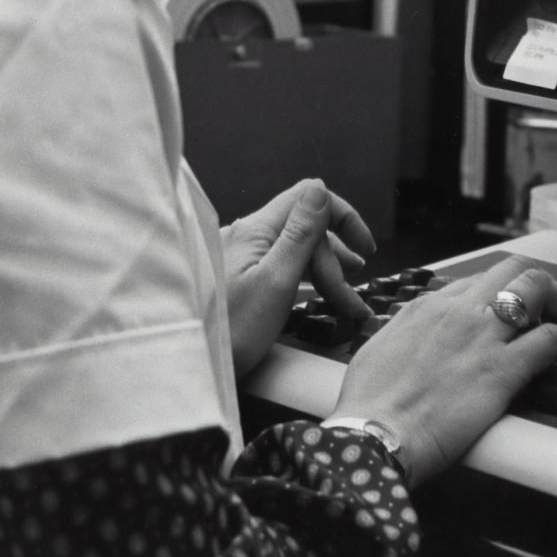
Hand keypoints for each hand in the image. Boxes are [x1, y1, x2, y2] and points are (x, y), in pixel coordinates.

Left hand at [224, 179, 375, 375]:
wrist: (190, 366)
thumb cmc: (231, 332)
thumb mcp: (276, 282)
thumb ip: (300, 234)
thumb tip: (319, 190)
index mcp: (256, 230)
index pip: (309, 198)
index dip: (343, 218)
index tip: (366, 248)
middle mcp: (248, 236)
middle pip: (306, 229)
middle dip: (335, 261)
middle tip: (351, 300)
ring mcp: (243, 257)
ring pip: (296, 251)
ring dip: (326, 273)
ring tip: (349, 298)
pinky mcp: (241, 279)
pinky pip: (281, 268)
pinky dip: (306, 280)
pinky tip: (320, 294)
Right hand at [330, 257, 556, 486]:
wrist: (373, 435)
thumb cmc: (367, 406)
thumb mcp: (378, 352)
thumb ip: (404, 336)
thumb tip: (416, 341)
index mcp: (425, 307)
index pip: (475, 282)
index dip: (499, 295)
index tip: (509, 313)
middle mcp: (458, 311)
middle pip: (512, 271)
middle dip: (538, 284)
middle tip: (551, 307)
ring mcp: (483, 337)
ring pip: (538, 290)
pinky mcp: (503, 369)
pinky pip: (555, 339)